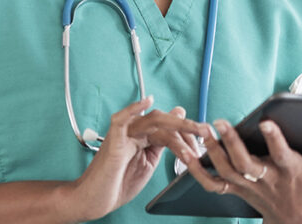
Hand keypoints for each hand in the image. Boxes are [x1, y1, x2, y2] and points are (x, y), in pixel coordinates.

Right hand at [68, 96, 205, 220]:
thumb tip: (177, 119)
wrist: (95, 199)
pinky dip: (132, 109)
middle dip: (187, 126)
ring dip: (176, 123)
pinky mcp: (112, 141)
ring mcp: (122, 135)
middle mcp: (133, 133)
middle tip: (206, 132)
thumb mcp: (148, 163)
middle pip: (163, 121)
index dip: (188, 134)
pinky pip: (121, 120)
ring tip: (195, 131)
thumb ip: (163, 143)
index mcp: (142, 138)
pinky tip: (145, 102)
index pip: (169, 128)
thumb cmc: (117, 184)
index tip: (204, 143)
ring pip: (151, 120)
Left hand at [182, 119, 301, 223]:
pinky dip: (197, 170)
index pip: (282, 155)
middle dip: (231, 143)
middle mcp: (266, 179)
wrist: (296, 220)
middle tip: (219, 121)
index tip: (266, 122)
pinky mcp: (235, 190)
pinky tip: (186, 153)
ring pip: (225, 171)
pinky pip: (212, 183)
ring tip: (201, 129)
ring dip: (211, 151)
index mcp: (289, 171)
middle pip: (245, 164)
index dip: (275, 139)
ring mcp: (247, 186)